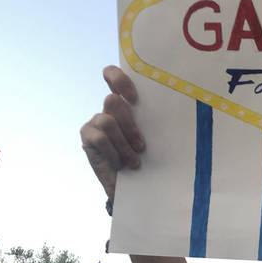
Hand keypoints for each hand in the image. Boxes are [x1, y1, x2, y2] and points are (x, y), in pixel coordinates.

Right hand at [80, 66, 144, 200]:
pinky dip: (113, 152)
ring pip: (107, 121)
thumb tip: (174, 110)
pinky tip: (120, 165)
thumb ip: (153, 121)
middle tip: (142, 145)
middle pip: (113, 100)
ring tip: (134, 160)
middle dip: (129, 124)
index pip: (113, 76)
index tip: (135, 98)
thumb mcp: (153, 137)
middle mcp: (108, 109)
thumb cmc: (148, 157)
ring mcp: (95, 121)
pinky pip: (100, 138)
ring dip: (123, 143)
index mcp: (126, 103)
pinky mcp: (87, 136)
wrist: (133, 186)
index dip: (120, 80)